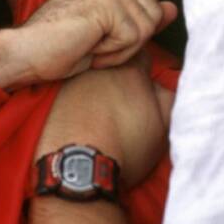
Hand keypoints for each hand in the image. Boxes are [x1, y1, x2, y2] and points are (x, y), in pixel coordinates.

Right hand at [0, 0, 176, 88]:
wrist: (22, 54)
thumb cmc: (58, 46)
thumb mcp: (107, 32)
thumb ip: (139, 16)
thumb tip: (172, 9)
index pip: (148, 4)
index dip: (127, 32)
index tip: (94, 36)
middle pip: (152, 15)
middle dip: (127, 41)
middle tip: (91, 43)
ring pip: (146, 28)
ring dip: (119, 49)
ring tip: (88, 45)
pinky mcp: (106, 0)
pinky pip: (133, 38)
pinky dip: (113, 54)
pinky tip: (87, 47)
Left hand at [35, 52, 165, 187]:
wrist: (79, 165)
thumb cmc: (125, 146)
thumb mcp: (163, 126)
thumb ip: (169, 100)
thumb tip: (165, 86)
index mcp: (130, 72)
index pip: (142, 57)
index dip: (145, 73)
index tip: (143, 89)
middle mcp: (100, 69)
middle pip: (114, 66)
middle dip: (119, 79)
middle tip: (122, 104)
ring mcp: (74, 81)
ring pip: (91, 79)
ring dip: (96, 90)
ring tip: (99, 115)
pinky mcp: (54, 97)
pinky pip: (70, 92)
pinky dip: (75, 101)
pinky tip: (80, 120)